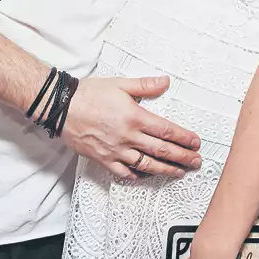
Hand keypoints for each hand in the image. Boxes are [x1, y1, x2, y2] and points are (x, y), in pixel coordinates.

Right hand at [61, 75, 201, 179]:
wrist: (62, 107)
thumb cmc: (90, 93)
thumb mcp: (120, 84)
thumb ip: (145, 85)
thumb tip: (165, 81)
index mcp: (135, 117)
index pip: (166, 131)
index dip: (184, 138)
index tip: (196, 143)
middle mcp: (128, 137)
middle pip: (161, 151)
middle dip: (182, 157)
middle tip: (196, 162)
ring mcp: (116, 151)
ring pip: (146, 165)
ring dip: (166, 170)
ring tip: (179, 172)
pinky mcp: (104, 159)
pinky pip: (124, 173)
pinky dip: (137, 176)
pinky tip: (146, 176)